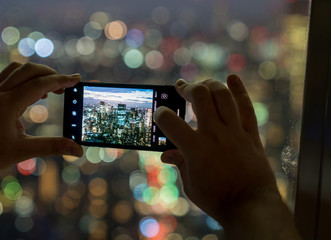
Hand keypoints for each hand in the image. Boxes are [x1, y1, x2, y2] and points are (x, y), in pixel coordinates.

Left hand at [0, 62, 82, 177]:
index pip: (40, 84)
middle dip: (51, 74)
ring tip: (51, 88)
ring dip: (36, 73)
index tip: (76, 80)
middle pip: (29, 70)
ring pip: (17, 70)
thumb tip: (77, 150)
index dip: (60, 81)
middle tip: (67, 85)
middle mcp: (0, 93)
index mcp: (8, 103)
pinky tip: (33, 94)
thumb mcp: (23, 151)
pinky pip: (9, 77)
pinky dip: (24, 78)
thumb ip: (52, 147)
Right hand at [153, 75, 298, 237]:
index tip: (160, 115)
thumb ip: (180, 164)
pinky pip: (246, 107)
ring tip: (202, 84)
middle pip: (200, 96)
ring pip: (222, 96)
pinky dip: (239, 90)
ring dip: (210, 84)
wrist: (251, 206)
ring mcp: (235, 132)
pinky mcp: (250, 134)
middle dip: (187, 88)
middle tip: (181, 88)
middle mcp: (215, 135)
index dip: (160, 114)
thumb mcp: (190, 185)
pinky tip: (232, 78)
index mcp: (195, 149)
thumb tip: (167, 154)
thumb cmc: (217, 199)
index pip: (170, 121)